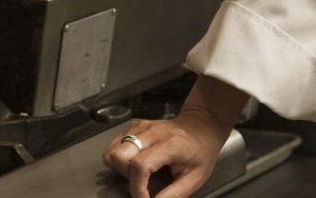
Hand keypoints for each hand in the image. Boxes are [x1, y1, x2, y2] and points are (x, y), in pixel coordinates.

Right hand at [101, 111, 227, 197]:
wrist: (202, 125)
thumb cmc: (201, 149)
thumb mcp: (195, 177)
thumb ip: (174, 194)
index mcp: (170, 143)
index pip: (140, 166)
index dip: (137, 188)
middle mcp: (152, 132)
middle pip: (119, 156)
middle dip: (124, 176)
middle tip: (141, 183)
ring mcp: (142, 127)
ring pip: (112, 149)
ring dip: (120, 167)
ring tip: (137, 173)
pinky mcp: (135, 126)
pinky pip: (115, 144)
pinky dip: (119, 158)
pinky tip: (133, 163)